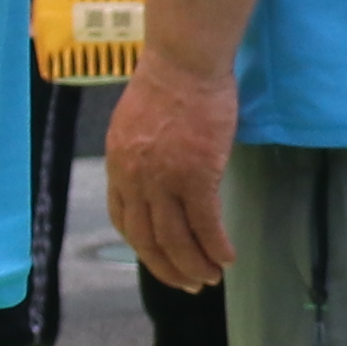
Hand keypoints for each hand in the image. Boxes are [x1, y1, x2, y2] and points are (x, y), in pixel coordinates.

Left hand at [105, 53, 239, 294]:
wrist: (185, 61)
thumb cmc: (168, 82)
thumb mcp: (138, 123)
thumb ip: (141, 154)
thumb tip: (157, 176)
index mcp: (118, 165)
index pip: (124, 219)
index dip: (143, 246)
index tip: (161, 258)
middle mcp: (135, 178)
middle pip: (147, 240)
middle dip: (168, 268)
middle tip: (188, 284)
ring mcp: (164, 180)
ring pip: (176, 239)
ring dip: (195, 265)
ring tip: (211, 278)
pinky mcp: (196, 176)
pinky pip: (206, 225)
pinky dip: (217, 248)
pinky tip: (228, 258)